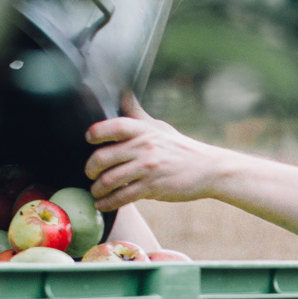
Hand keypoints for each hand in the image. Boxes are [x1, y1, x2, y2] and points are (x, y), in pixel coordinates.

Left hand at [84, 91, 229, 211]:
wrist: (209, 170)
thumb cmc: (181, 148)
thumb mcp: (160, 128)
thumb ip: (138, 115)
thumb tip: (123, 94)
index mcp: (145, 131)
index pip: (114, 126)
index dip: (96, 133)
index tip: (88, 139)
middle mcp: (144, 147)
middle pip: (103, 157)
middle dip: (90, 169)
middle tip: (89, 174)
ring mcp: (148, 168)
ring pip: (109, 180)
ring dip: (97, 189)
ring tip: (96, 192)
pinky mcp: (152, 188)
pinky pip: (122, 197)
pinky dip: (108, 203)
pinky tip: (104, 204)